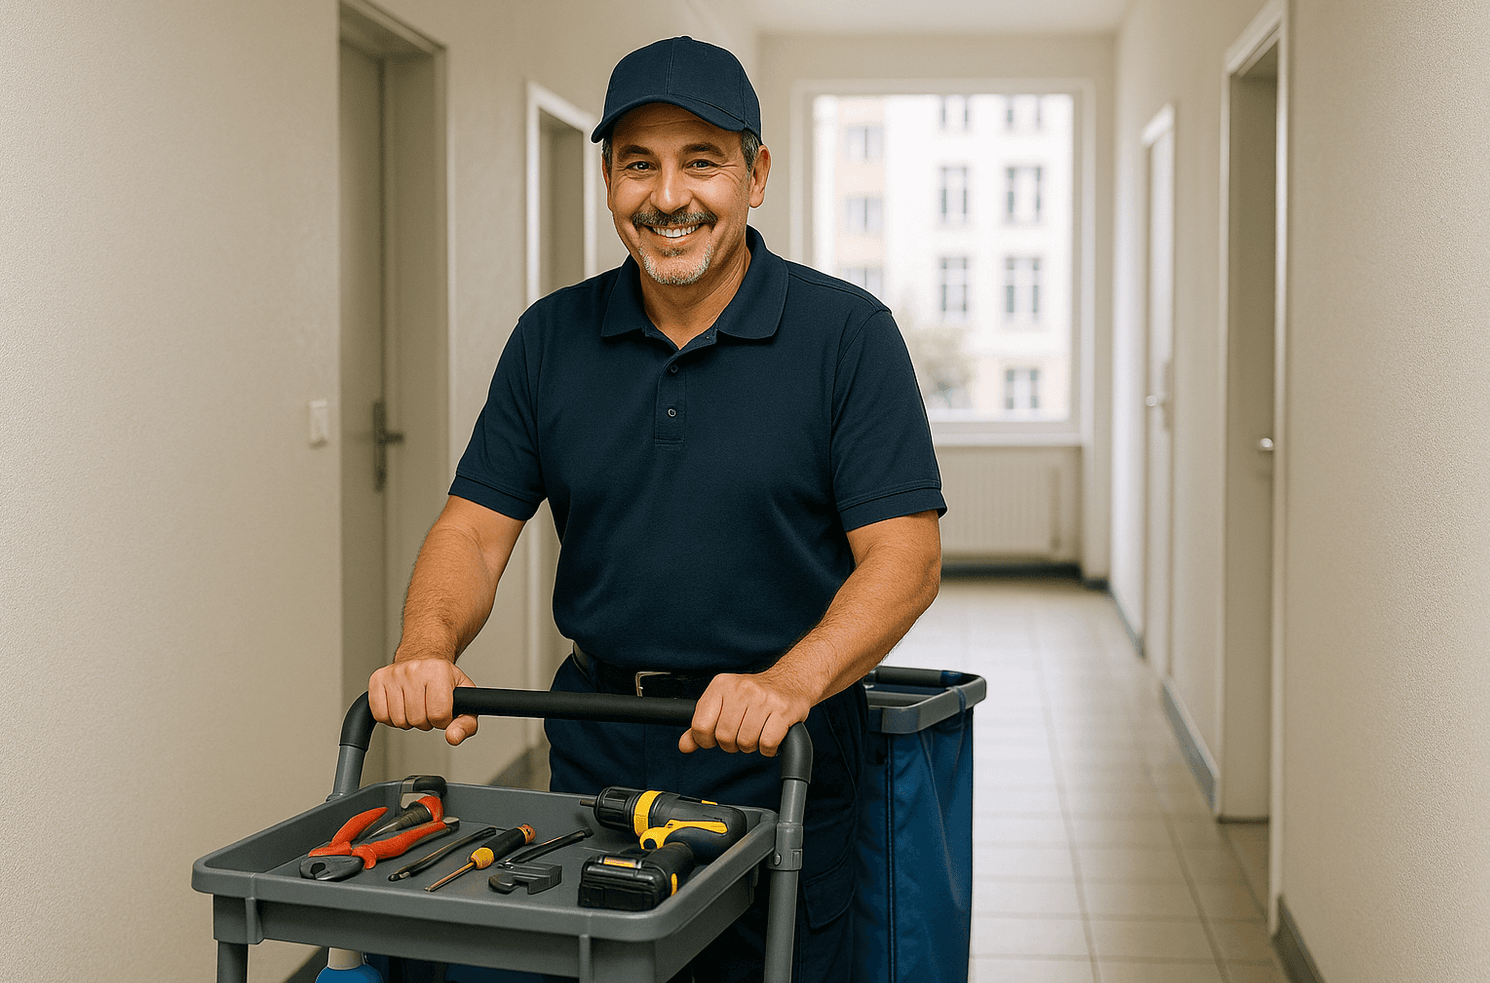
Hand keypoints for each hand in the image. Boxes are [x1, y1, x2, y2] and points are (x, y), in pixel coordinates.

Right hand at [368, 658, 478, 745]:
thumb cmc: (444, 679)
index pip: (439, 714)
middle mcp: (414, 669)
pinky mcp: (377, 679)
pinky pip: (380, 715)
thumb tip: (453, 737)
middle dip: (425, 721)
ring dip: (408, 721)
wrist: (425, 658)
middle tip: (428, 708)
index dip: (443, 721)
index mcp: (438, 671)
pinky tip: (400, 707)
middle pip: (417, 719)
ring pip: (398, 720)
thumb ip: (466, 723)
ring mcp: (394, 673)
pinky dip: (390, 718)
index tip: (443, 712)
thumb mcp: (465, 698)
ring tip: (415, 706)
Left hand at [680, 668, 815, 757]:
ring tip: (756, 733)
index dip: (707, 740)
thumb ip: (701, 724)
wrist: (790, 681)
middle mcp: (740, 688)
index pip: (700, 726)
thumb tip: (684, 745)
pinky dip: (768, 748)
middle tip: (741, 734)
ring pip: (745, 742)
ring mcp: (763, 698)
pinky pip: (767, 743)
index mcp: (721, 685)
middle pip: (723, 737)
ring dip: (751, 746)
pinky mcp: (783, 710)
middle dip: (731, 744)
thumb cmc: (754, 695)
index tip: (716, 738)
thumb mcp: (722, 702)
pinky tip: (770, 737)